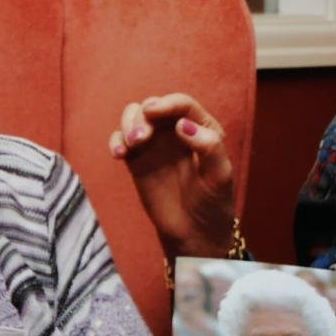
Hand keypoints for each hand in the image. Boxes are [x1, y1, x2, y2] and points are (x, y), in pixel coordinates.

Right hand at [109, 93, 233, 257]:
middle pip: (153, 106)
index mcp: (201, 128)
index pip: (182, 105)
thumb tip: (182, 124)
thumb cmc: (213, 202)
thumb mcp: (219, 175)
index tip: (153, 113)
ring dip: (127, 124)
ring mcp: (155, 143)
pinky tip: (118, 153)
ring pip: (134, 117)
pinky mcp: (137, 159)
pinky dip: (115, 140)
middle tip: (140, 139)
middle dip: (142, 116)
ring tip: (131, 146)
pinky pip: (121, 139)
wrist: (194, 231)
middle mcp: (176, 130)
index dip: (167, 104)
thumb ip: (208, 146)